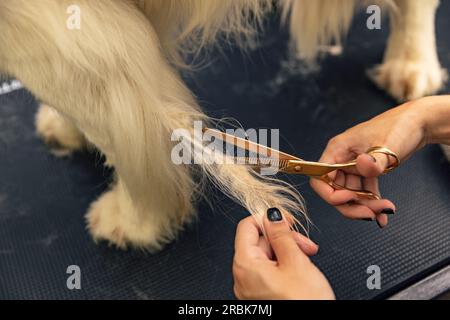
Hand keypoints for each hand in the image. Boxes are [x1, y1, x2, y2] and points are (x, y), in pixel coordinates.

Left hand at [233, 209, 334, 299]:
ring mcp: (251, 288)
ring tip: (306, 259)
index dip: (267, 218)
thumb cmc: (304, 304)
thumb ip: (281, 234)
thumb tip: (272, 215)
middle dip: (284, 238)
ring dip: (287, 251)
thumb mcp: (296, 261)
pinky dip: (284, 265)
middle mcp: (243, 277)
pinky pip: (269, 271)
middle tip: (305, 245)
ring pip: (266, 256)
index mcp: (245, 264)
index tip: (285, 219)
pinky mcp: (261, 295)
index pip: (246, 226)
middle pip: (259, 241)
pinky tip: (300, 270)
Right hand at [310, 98, 431, 226]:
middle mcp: (341, 158)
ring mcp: (352, 166)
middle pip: (334, 190)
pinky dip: (372, 203)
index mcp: (337, 149)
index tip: (351, 198)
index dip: (330, 193)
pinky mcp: (365, 171)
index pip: (320, 177)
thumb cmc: (398, 127)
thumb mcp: (387, 145)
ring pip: (350, 194)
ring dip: (365, 206)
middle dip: (351, 205)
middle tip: (371, 214)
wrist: (418, 123)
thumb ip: (374, 160)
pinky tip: (383, 214)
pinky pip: (363, 191)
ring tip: (386, 210)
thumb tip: (362, 166)